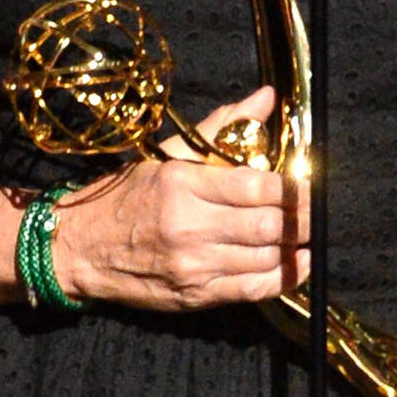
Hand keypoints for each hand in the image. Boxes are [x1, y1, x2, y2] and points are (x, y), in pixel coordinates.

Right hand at [50, 86, 308, 310]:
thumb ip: (222, 128)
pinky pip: (252, 290)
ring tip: (308, 235)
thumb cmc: (127, 195)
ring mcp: (192, 266)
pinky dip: (282, 278)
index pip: (257, 188)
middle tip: (318, 212)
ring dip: (295, 248)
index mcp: (183, 185)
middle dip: (303, 220)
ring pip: (265, 259)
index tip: (308, 186)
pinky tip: (295, 264)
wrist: (79, 246)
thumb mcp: (168, 154)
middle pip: (268, 227)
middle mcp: (188, 227)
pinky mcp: (194, 296)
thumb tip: (265, 99)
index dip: (294, 189)